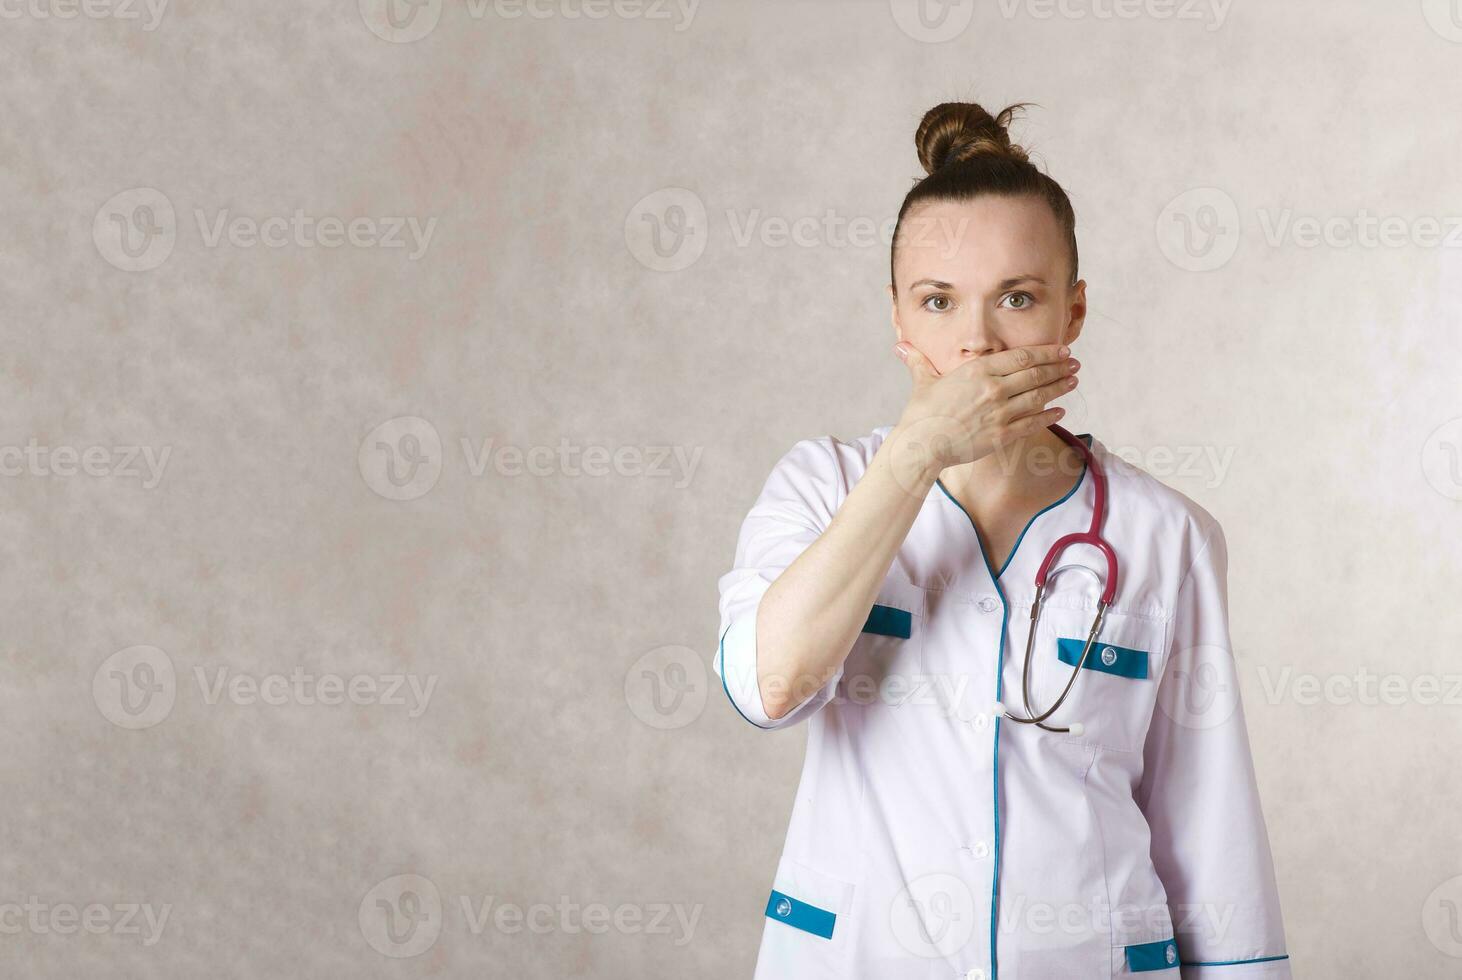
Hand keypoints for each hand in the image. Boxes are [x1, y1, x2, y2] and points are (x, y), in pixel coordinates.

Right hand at [891, 342, 1077, 471]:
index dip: (1046, 352)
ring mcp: (999, 413)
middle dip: (1058, 368)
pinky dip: (1048, 416)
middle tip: (1074, 364)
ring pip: (1038, 397)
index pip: (1022, 357)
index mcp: (978, 371)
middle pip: (1035, 374)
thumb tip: (901, 346)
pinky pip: (1032, 423)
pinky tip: (1059, 411)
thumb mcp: (923, 381)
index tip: (1061, 350)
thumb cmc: (921, 412)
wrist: (921, 444)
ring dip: (1058, 388)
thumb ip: (919, 361)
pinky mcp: (1001, 435)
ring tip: (1072, 382)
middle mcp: (993, 389)